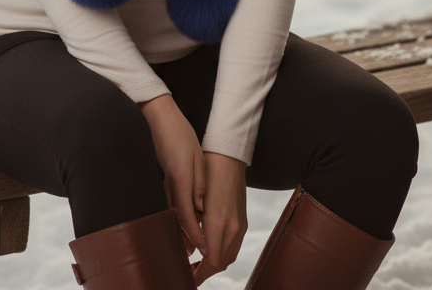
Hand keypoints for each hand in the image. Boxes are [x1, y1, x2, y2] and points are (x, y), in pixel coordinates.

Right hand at [138, 95, 206, 259]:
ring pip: (174, 214)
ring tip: (190, 249)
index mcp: (180, 179)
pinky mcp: (164, 180)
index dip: (196, 236)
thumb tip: (201, 207)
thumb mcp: (196, 156)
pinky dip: (178, 218)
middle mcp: (171, 185)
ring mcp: (166, 183)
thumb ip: (199, 182)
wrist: (159, 118)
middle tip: (198, 257)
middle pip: (179, 220)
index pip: (188, 216)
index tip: (205, 251)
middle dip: (188, 240)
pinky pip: (172, 204)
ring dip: (182, 232)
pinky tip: (183, 224)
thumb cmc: (180, 134)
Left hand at [192, 151, 247, 284]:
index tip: (188, 277)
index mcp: (218, 223)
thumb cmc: (206, 172)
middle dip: (206, 272)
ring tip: (199, 265)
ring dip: (215, 264)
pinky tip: (212, 249)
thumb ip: (191, 227)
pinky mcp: (243, 219)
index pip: (211, 262)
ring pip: (229, 256)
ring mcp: (240, 224)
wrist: (228, 155)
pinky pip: (234, 245)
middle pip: (221, 263)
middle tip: (190, 274)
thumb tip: (190, 249)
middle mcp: (232, 227)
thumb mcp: (193, 199)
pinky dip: (223, 252)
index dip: (199, 273)